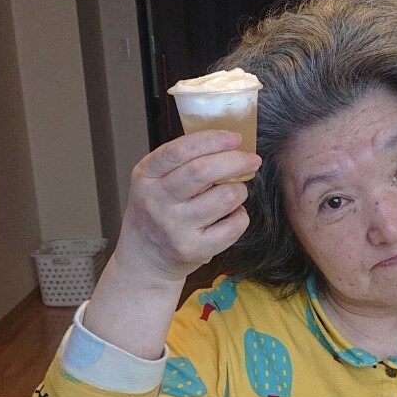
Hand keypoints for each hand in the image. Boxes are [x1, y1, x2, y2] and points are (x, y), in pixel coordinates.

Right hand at [117, 129, 260, 281]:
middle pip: (203, 172)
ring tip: (235, 192)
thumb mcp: (153, 180)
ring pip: (224, 198)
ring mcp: (175, 227)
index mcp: (146, 176)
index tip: (235, 138)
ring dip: (239, 190)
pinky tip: (232, 215)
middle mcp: (158, 201)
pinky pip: (233, 226)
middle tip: (252, 160)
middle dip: (235, 161)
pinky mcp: (194, 248)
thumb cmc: (156, 212)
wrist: (144, 258)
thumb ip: (181, 162)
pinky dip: (240, 216)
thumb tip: (227, 143)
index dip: (212, 140)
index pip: (180, 150)